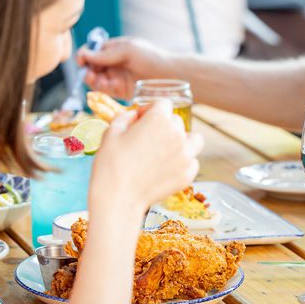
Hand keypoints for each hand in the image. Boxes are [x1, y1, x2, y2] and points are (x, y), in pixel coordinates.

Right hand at [79, 37, 173, 99]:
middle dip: (87, 71)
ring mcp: (116, 77)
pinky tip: (110, 86)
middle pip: (90, 67)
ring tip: (100, 81)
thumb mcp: (128, 51)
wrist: (170, 76)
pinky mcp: (120, 91)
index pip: (92, 51)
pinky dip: (103, 89)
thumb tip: (84, 54)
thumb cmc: (151, 58)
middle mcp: (112, 63)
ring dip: (94, 81)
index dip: (84, 56)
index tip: (82, 61)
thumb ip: (106, 54)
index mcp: (114, 49)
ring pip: (95, 80)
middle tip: (90, 74)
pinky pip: (105, 91)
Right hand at [88, 100, 202, 215]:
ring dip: (182, 141)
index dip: (150, 111)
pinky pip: (192, 162)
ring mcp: (186, 155)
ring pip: (193, 139)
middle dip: (163, 126)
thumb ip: (127, 116)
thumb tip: (137, 115)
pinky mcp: (188, 174)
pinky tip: (166, 169)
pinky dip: (182, 163)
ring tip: (166, 151)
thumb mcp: (112, 131)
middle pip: (176, 121)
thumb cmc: (111, 164)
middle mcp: (177, 134)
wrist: (118, 199)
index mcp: (159, 119)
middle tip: (147, 140)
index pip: (163, 104)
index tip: (141, 121)